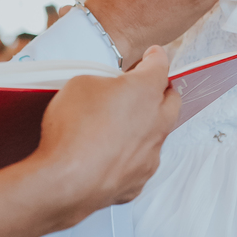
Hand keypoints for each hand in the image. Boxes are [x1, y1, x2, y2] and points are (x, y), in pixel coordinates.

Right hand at [33, 46, 181, 219]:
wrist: (64, 181)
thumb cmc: (72, 130)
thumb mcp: (79, 84)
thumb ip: (103, 82)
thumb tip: (107, 90)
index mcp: (145, 91)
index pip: (160, 65)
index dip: (155, 56)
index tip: (153, 54)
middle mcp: (156, 123)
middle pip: (172, 101)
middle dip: (162, 91)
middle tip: (148, 87)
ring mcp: (150, 155)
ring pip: (158, 135)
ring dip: (147, 125)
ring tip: (123, 124)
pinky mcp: (138, 181)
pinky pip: (141, 163)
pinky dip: (131, 156)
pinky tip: (110, 155)